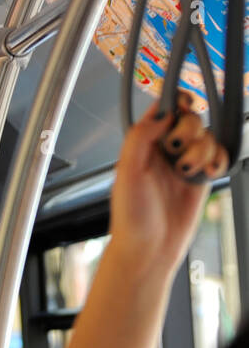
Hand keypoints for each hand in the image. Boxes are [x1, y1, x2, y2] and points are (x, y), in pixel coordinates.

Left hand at [109, 93, 226, 275]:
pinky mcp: (202, 177)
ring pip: (207, 137)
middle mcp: (164, 149)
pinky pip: (219, 156)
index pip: (162, 109)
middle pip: (191, 118)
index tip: (183, 104)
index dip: (175, 101)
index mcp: (142, 142)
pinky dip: (219, 161)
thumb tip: (162, 114)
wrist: (151, 247)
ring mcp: (185, 162)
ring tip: (186, 172)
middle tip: (177, 149)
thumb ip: (141, 137)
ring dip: (202, 151)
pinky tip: (208, 173)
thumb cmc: (132, 214)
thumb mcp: (127, 171)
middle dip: (190, 130)